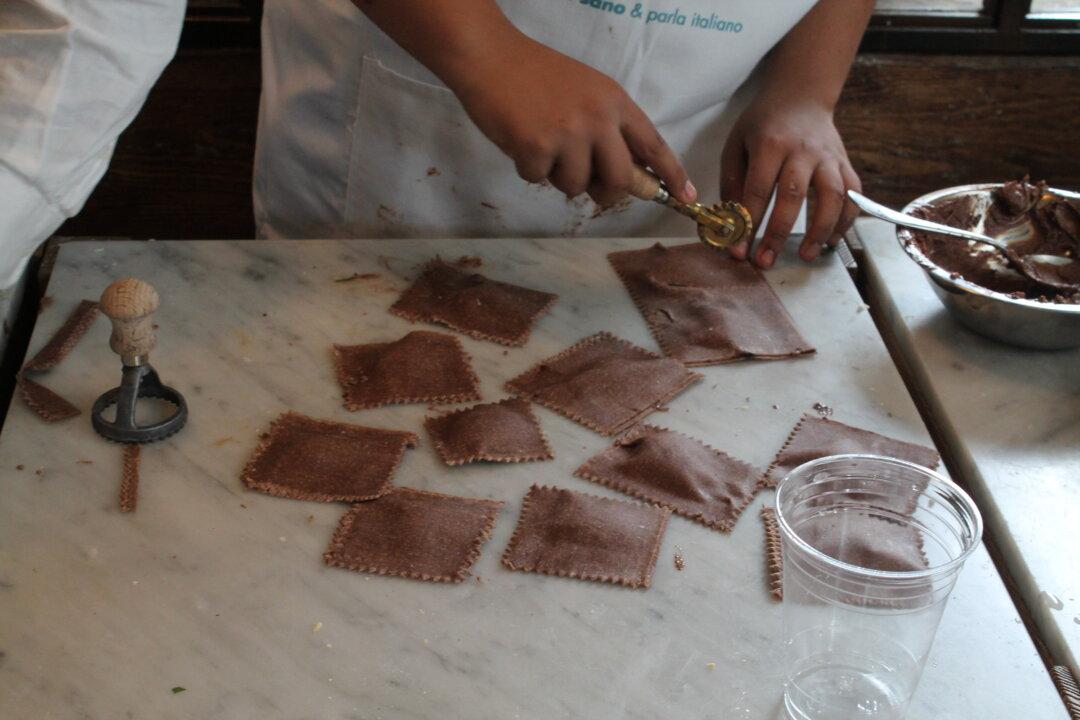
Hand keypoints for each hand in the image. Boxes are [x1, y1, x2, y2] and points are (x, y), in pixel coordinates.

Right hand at [446, 33, 694, 206]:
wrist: (490, 57)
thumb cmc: (535, 75)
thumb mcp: (586, 92)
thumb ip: (608, 129)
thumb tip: (628, 177)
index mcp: (615, 102)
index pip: (653, 144)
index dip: (672, 174)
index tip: (686, 196)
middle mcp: (598, 118)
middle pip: (620, 180)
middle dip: (606, 192)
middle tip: (590, 186)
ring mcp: (568, 134)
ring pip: (577, 186)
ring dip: (558, 176)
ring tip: (543, 144)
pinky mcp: (537, 148)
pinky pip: (540, 180)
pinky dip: (528, 168)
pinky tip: (520, 140)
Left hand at [720, 95, 860, 268]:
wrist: (801, 96)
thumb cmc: (763, 124)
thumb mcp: (737, 145)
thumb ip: (733, 183)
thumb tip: (733, 224)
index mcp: (770, 144)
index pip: (757, 189)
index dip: (748, 223)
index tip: (740, 250)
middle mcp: (802, 150)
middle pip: (792, 196)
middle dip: (778, 233)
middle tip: (766, 261)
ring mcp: (828, 156)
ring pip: (832, 196)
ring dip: (821, 229)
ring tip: (807, 255)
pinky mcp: (844, 162)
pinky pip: (853, 193)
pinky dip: (846, 219)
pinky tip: (831, 240)